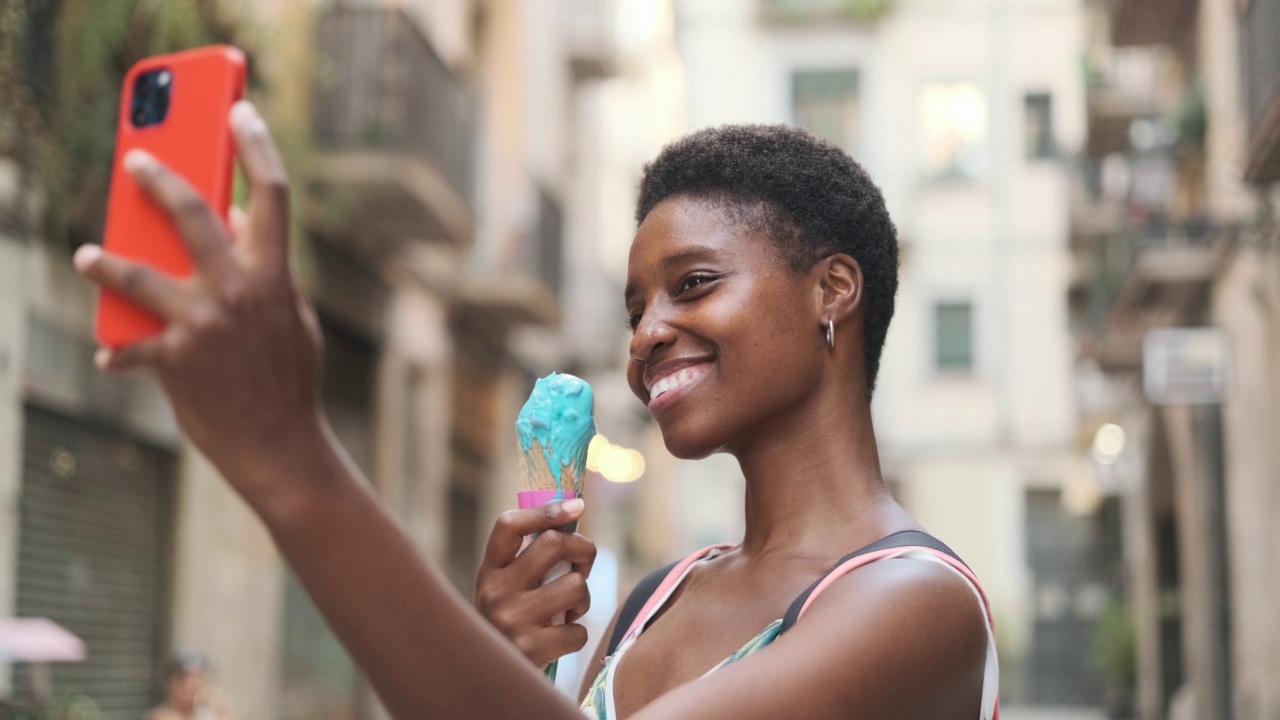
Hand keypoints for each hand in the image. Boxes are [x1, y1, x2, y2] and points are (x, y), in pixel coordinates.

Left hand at [74, 101, 325, 503]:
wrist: (278, 447)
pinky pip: (131, 345)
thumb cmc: (286, 378)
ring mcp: (203, 323)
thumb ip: (268, 270)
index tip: (238, 111)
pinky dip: (121, 351)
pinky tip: (112, 355)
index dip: (255, 145)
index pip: (272, 195)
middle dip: (158, 176)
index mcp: (276, 276)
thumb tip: (235, 224)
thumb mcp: (291, 318)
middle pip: (192, 211)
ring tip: (87, 255)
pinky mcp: (174, 358)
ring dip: (104, 260)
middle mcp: (238, 291)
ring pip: (136, 270)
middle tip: (133, 158)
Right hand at [475, 499, 595, 667]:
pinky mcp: (530, 649)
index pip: (509, 525)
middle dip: (583, 550)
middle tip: (583, 566)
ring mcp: (511, 620)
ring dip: (584, 598)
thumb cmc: (511, 622)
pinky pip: (578, 629)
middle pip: (553, 544)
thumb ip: (530, 557)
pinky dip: (577, 634)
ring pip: (576, 586)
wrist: (488, 678)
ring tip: (569, 610)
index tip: (577, 506)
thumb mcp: (506, 587)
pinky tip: (559, 639)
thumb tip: (574, 511)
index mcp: (489, 570)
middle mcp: (495, 590)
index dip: (546, 510)